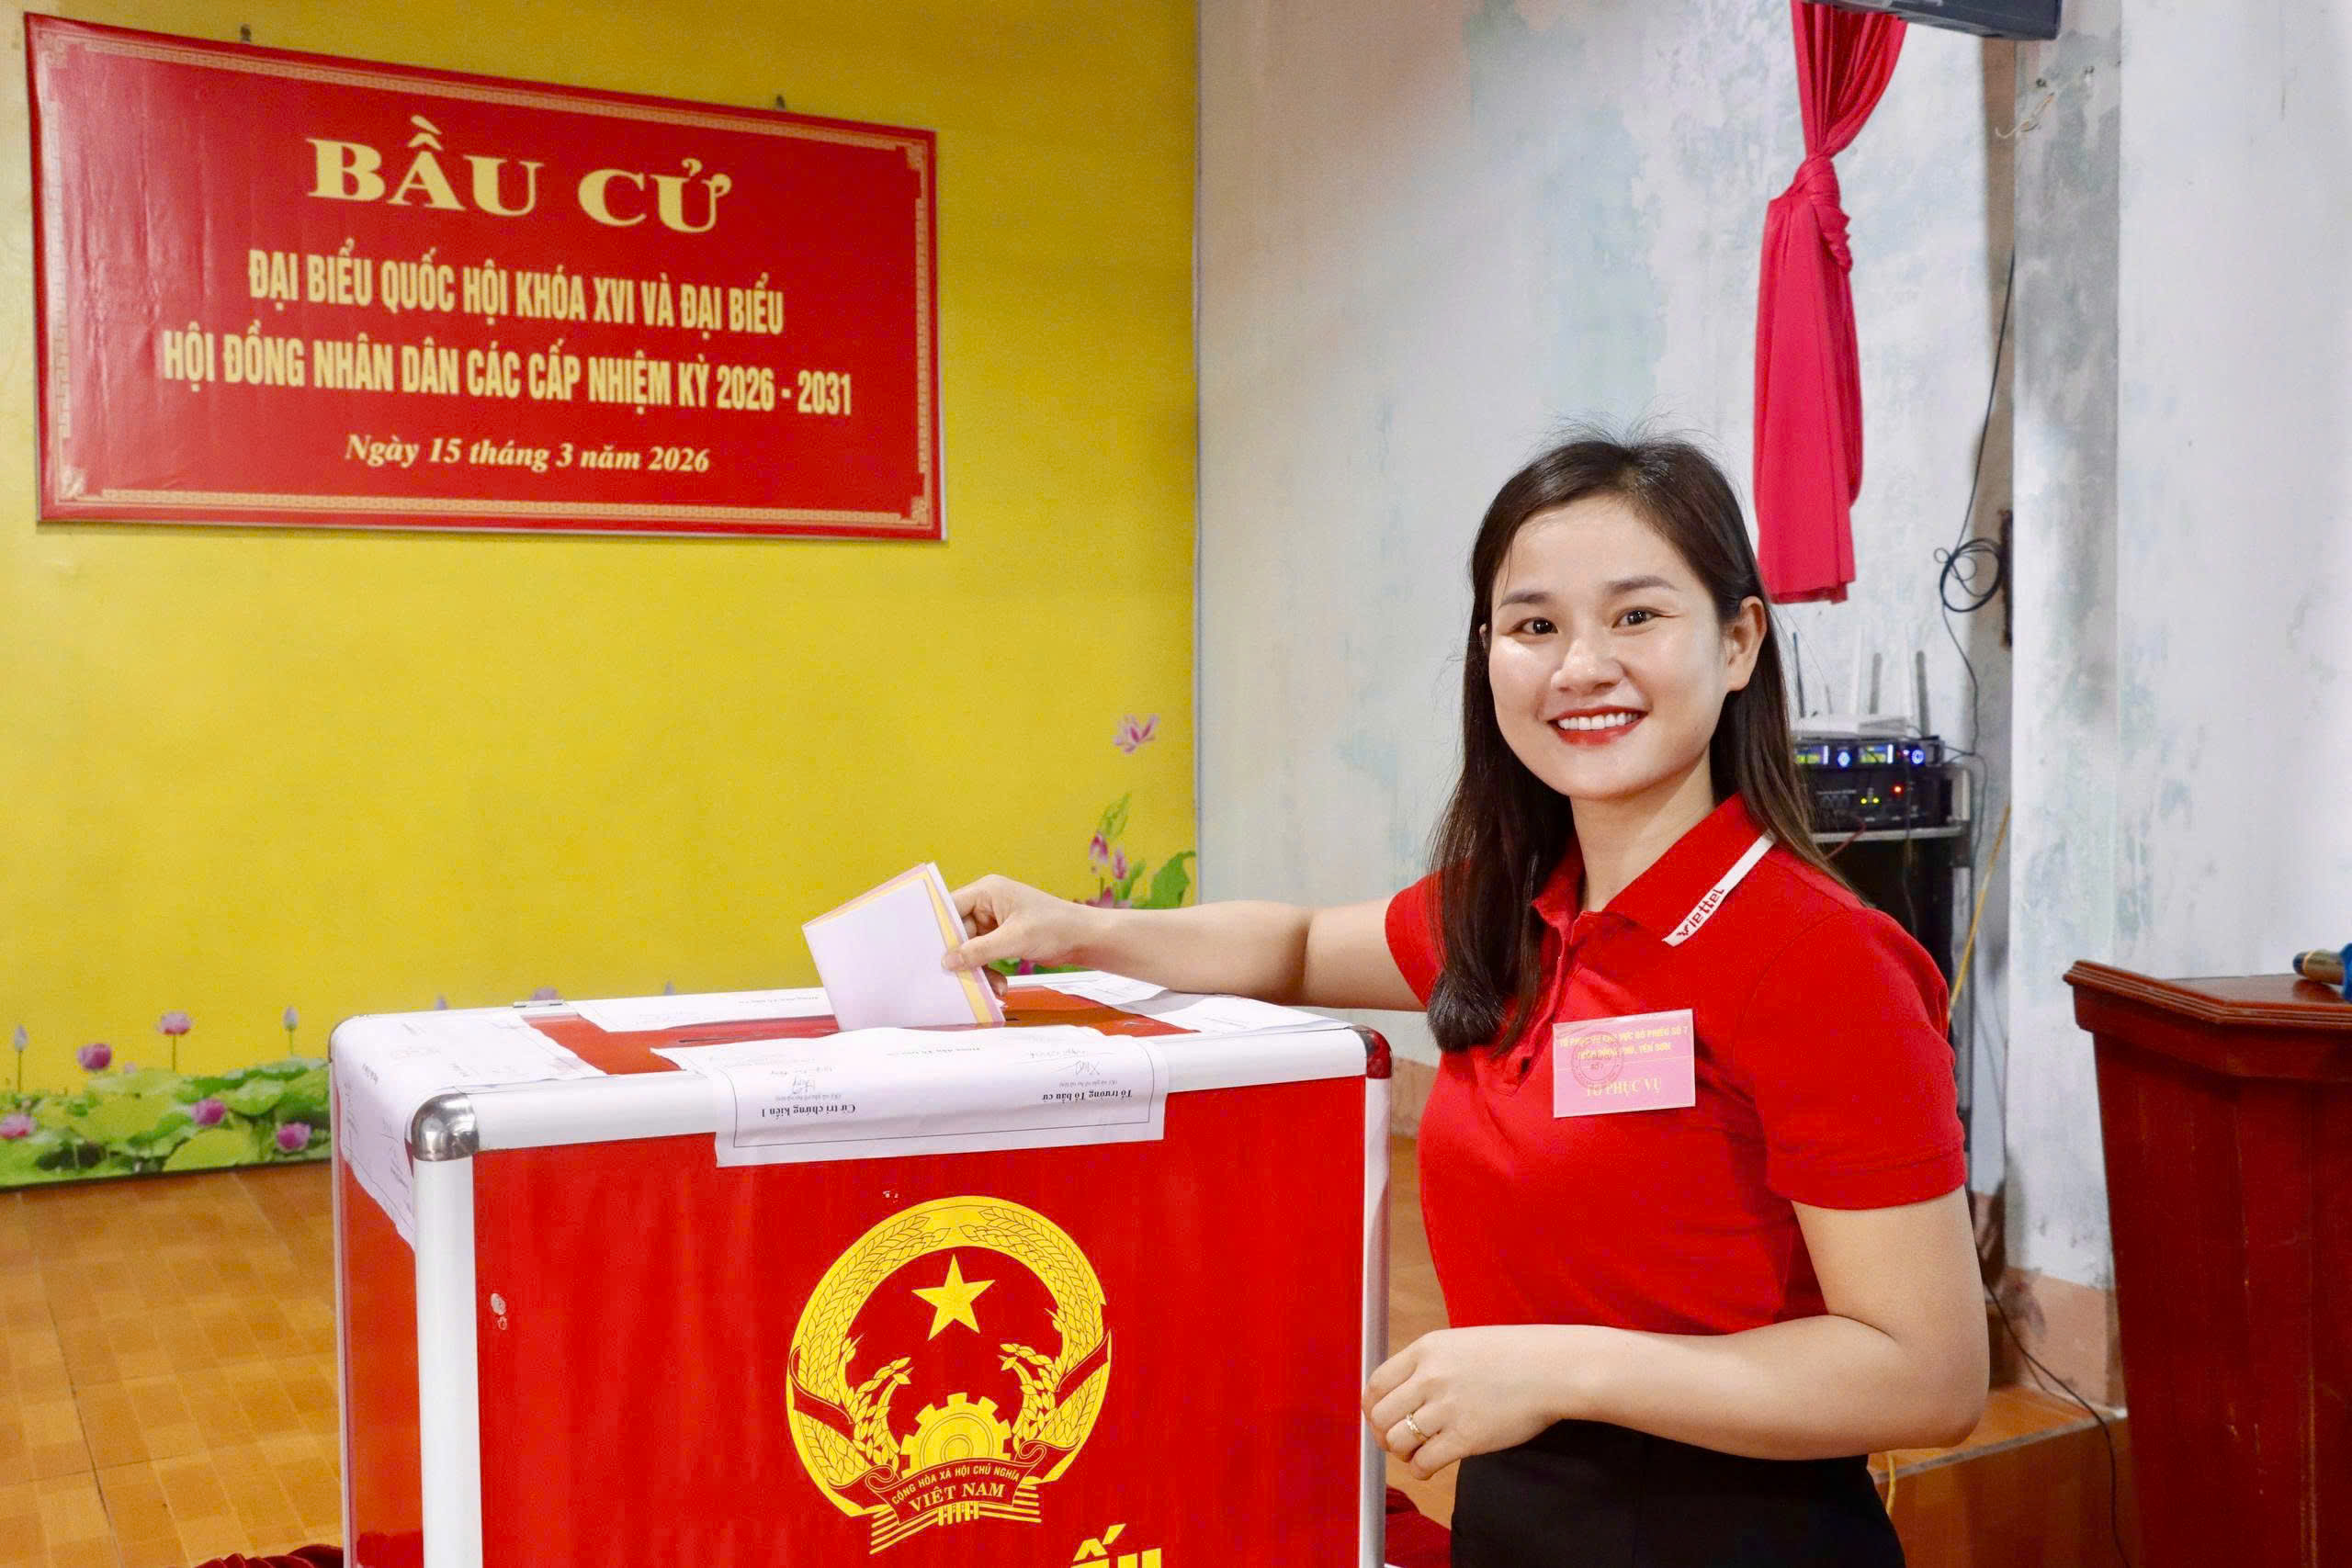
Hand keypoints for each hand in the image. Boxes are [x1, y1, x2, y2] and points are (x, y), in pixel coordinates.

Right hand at [943, 874, 1104, 978]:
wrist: (1084, 939)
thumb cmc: (1055, 927)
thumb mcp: (1014, 939)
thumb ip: (979, 951)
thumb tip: (948, 961)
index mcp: (987, 891)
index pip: (951, 906)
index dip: (939, 928)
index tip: (929, 952)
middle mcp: (987, 904)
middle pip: (959, 931)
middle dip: (962, 957)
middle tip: (956, 978)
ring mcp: (994, 922)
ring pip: (971, 948)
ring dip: (978, 969)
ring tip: (991, 986)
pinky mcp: (1002, 938)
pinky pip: (984, 956)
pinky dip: (989, 971)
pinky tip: (1000, 986)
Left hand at [1363, 1326, 1588, 1478]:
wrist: (1551, 1369)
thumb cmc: (1512, 1356)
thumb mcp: (1459, 1344)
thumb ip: (1428, 1364)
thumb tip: (1401, 1393)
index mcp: (1426, 1349)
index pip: (1376, 1383)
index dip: (1372, 1406)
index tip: (1378, 1417)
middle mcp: (1430, 1377)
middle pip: (1381, 1415)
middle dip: (1383, 1433)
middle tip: (1396, 1440)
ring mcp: (1447, 1408)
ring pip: (1398, 1441)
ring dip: (1402, 1452)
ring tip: (1416, 1452)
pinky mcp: (1465, 1438)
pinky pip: (1424, 1462)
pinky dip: (1420, 1469)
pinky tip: (1430, 1466)